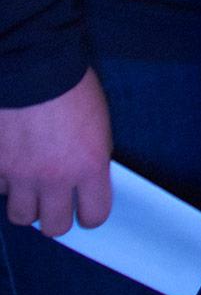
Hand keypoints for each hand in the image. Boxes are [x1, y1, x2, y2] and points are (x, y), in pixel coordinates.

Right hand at [0, 69, 112, 235]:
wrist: (33, 67)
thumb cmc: (73, 88)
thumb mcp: (98, 125)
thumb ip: (90, 159)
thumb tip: (83, 180)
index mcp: (89, 166)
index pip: (94, 215)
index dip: (91, 214)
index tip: (86, 209)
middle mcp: (54, 178)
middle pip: (55, 226)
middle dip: (57, 217)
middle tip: (56, 203)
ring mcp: (20, 175)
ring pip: (21, 216)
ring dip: (27, 204)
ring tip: (31, 187)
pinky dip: (4, 182)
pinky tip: (11, 166)